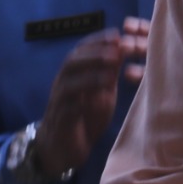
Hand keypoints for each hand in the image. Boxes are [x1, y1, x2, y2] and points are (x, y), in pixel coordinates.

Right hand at [35, 20, 148, 180]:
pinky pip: (69, 110)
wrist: (62, 148)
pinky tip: (100, 102)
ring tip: (110, 75)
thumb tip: (123, 48)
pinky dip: (84, 104)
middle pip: (71, 62)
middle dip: (93, 55)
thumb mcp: (101, 91)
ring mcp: (59, 103)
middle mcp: (62, 84)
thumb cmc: (84, 116)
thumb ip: (109, 72)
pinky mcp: (62, 122)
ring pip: (68, 84)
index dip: (96, 41)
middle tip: (114, 52)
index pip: (80, 50)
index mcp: (72, 74)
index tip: (116, 34)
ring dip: (90, 77)